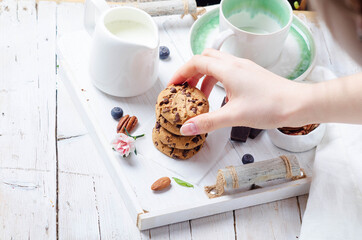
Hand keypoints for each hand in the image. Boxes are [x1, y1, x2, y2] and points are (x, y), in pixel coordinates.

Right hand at [168, 49, 312, 134]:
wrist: (298, 104)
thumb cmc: (270, 106)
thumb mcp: (234, 116)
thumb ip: (208, 122)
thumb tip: (186, 127)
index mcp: (228, 69)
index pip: (196, 62)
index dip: (181, 72)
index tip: (172, 86)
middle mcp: (235, 64)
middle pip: (205, 58)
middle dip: (191, 72)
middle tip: (185, 89)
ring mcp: (244, 68)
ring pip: (217, 65)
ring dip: (204, 77)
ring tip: (200, 97)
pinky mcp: (251, 75)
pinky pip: (228, 72)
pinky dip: (218, 80)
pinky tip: (221, 98)